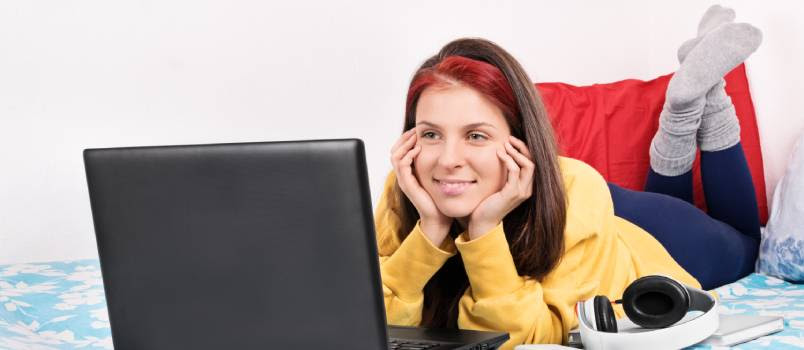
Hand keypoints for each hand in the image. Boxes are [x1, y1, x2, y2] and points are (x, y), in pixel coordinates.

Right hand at [390, 129, 452, 245]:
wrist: (438, 217)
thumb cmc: (439, 198)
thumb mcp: (436, 176)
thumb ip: (435, 163)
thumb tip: (442, 148)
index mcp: (408, 172)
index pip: (400, 150)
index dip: (406, 138)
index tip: (417, 130)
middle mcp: (403, 175)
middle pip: (394, 150)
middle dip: (404, 138)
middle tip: (415, 130)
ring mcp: (404, 180)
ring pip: (395, 156)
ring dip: (405, 144)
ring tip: (415, 137)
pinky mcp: (407, 185)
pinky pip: (402, 166)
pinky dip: (408, 155)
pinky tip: (417, 149)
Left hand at [467, 136, 534, 239]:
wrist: (483, 220)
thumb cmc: (488, 202)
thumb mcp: (500, 185)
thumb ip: (505, 173)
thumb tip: (502, 154)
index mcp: (526, 187)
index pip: (532, 163)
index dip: (525, 150)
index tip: (512, 141)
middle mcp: (527, 189)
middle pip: (533, 162)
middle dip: (522, 148)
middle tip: (509, 138)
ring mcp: (521, 192)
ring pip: (527, 165)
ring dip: (516, 152)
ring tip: (505, 144)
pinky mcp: (512, 193)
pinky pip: (514, 171)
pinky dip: (508, 159)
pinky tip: (499, 153)